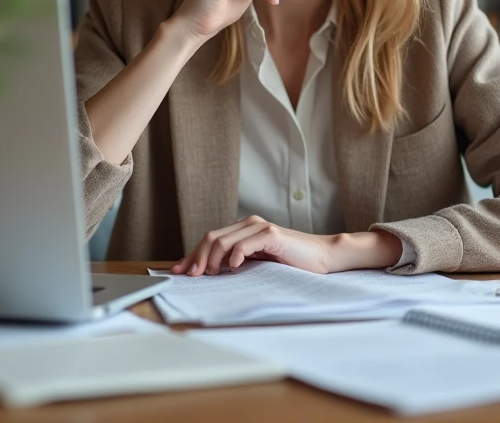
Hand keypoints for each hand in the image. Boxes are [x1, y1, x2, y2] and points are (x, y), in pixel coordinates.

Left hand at [172, 216, 334, 274]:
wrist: (322, 256)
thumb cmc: (292, 262)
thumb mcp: (259, 263)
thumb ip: (238, 262)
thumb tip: (209, 273)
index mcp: (244, 229)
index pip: (210, 239)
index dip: (192, 254)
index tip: (178, 271)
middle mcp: (249, 224)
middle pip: (211, 237)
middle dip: (197, 257)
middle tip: (191, 276)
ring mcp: (260, 227)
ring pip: (223, 240)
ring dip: (212, 259)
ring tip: (211, 274)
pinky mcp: (271, 234)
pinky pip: (244, 243)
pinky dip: (235, 256)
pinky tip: (233, 268)